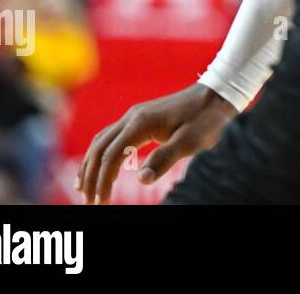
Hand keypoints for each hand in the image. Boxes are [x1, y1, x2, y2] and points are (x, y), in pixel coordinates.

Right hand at [76, 83, 236, 203]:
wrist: (216, 96)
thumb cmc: (205, 119)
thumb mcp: (190, 142)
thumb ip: (165, 159)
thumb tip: (141, 179)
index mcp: (141, 123)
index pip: (112, 156)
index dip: (103, 182)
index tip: (100, 203)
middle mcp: (131, 117)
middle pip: (99, 149)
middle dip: (90, 177)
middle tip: (88, 203)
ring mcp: (134, 116)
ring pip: (101, 142)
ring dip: (90, 166)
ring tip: (83, 190)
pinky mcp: (139, 118)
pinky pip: (110, 137)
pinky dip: (99, 154)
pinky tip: (98, 167)